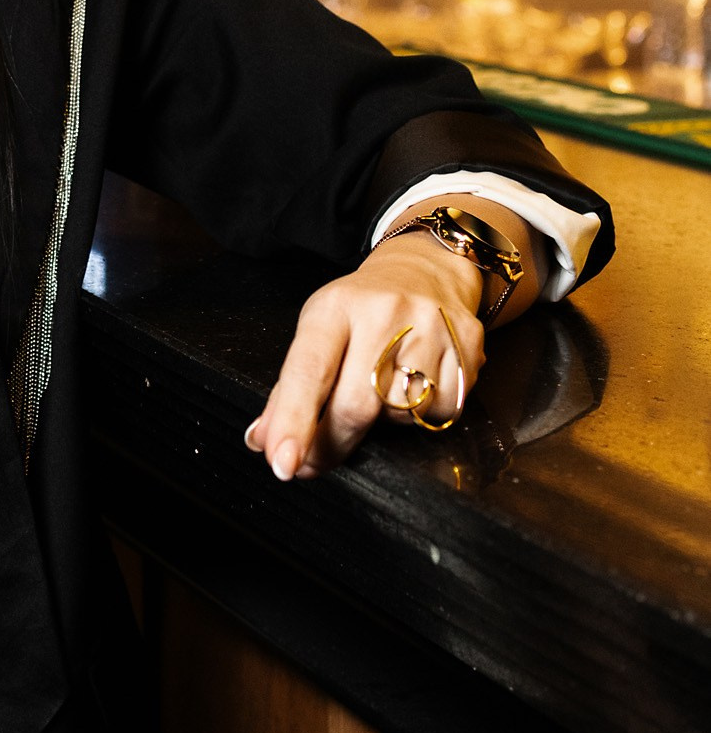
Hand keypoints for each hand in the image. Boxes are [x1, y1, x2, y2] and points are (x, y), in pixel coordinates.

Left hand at [245, 230, 487, 480]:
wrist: (425, 270)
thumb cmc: (361, 310)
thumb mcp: (317, 331)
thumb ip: (289, 388)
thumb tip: (264, 440)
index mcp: (336, 307)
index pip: (309, 370)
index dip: (294, 420)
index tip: (282, 461)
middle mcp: (386, 312)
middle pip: (357, 405)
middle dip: (332, 444)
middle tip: (315, 459)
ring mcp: (432, 327)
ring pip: (402, 413)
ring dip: (385, 422)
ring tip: (382, 390)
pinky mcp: (469, 345)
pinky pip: (442, 411)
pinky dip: (424, 414)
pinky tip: (417, 384)